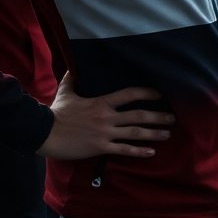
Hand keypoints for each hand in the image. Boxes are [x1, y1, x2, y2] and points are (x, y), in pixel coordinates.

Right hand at [36, 72, 173, 159]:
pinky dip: (139, 151)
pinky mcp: (100, 147)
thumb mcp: (65, 92)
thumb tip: (71, 65)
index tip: (160, 95)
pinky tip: (151, 152)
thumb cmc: (56, 113)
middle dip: (158, 116)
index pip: (130, 94)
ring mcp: (105, 133)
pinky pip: (124, 150)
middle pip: (139, 115)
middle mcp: (107, 117)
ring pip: (135, 133)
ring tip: (167, 134)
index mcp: (102, 102)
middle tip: (173, 118)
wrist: (44, 133)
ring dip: (154, 133)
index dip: (147, 93)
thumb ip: (72, 79)